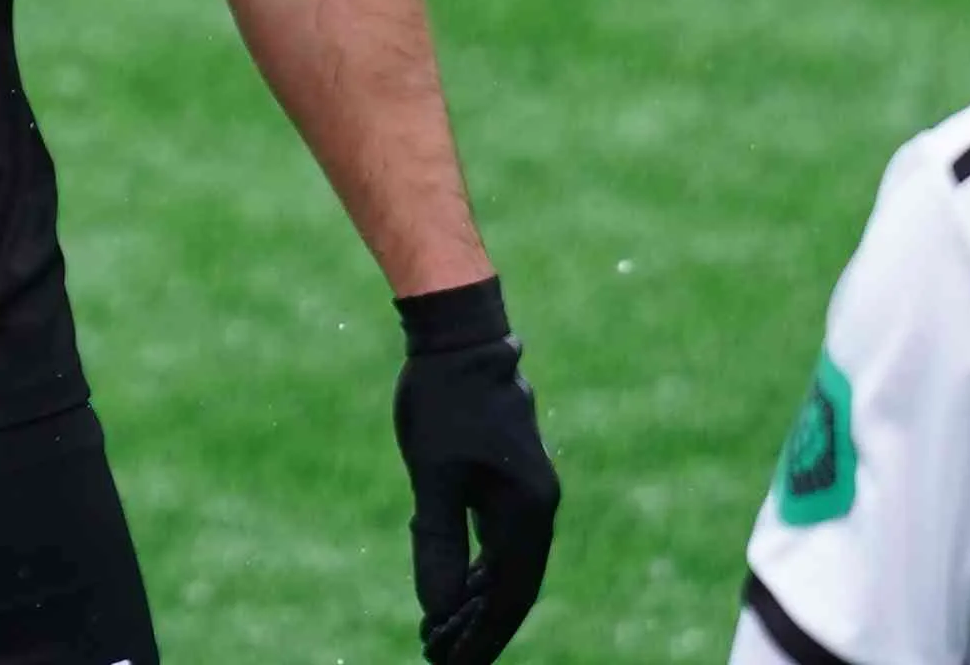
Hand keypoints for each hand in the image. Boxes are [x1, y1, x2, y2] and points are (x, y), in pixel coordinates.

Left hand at [392, 278, 558, 663]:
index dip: (482, 637)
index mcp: (528, 510)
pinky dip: (476, 571)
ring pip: (505, 567)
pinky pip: (498, 542)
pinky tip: (453, 592)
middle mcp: (537, 507)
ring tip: (438, 636)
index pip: (509, 595)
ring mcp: (525, 494)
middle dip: (478, 629)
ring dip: (474, 602)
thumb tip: (439, 610)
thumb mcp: (432, 476)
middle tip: (438, 659)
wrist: (459, 337)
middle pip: (512, 588)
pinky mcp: (507, 481)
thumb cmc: (443, 400)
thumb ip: (438, 543)